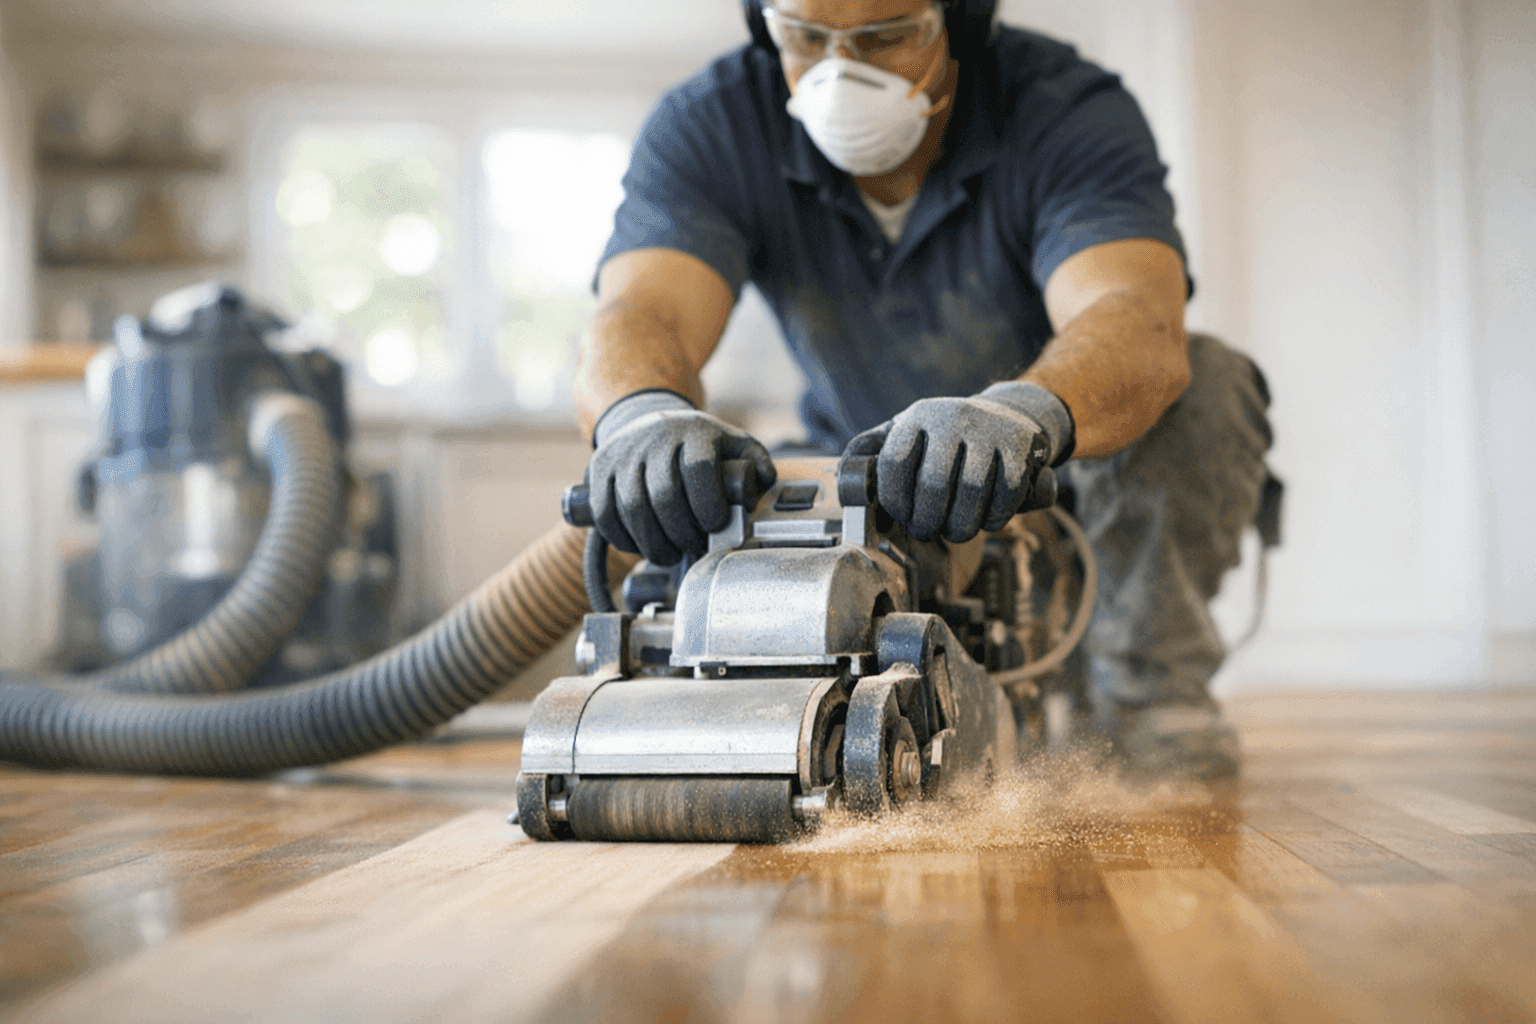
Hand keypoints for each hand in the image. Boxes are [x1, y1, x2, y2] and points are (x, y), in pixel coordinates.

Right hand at [588, 391, 776, 565]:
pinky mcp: (598, 470)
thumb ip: (755, 463)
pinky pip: (605, 513)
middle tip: (691, 548)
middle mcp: (655, 438)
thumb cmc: (698, 445)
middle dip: (681, 534)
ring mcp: (623, 454)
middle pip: (664, 495)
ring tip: (669, 554)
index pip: (699, 470)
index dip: (708, 506)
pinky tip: (639, 545)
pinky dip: (622, 539)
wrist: (648, 422)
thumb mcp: (733, 445)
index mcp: (694, 432)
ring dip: (653, 543)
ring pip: (632, 508)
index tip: (715, 525)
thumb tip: (762, 482)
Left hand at [844, 383, 1072, 543]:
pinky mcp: (1021, 444)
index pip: (894, 463)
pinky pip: (1006, 492)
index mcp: (917, 417)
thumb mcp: (906, 432)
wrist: (1006, 416)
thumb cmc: (945, 436)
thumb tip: (846, 477)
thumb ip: (871, 452)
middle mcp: (952, 417)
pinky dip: (995, 517)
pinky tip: (985, 520)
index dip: (894, 501)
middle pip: (933, 484)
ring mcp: (989, 429)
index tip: (900, 516)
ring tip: (955, 532)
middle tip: (926, 531)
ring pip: (971, 492)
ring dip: (961, 525)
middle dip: (927, 521)